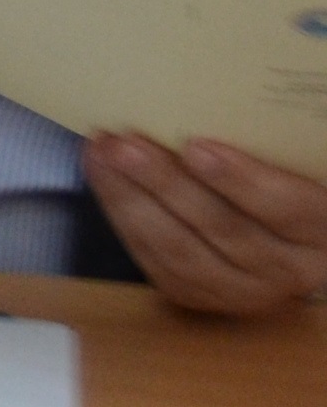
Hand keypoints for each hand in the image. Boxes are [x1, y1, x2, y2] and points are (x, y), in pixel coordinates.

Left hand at [85, 134, 326, 314]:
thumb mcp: (289, 166)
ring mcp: (246, 292)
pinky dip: (125, 218)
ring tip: (102, 154)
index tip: (196, 145)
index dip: (242, 180)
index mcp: (323, 230)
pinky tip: (104, 179)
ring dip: (133, 200)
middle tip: (125, 144)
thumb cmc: (286, 182)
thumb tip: (210, 107)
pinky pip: (157, 262)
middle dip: (167, 185)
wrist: (281, 239)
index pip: (288, 209)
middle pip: (226, 230)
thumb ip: (269, 151)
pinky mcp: (204, 298)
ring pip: (183, 252)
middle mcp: (291, 270)